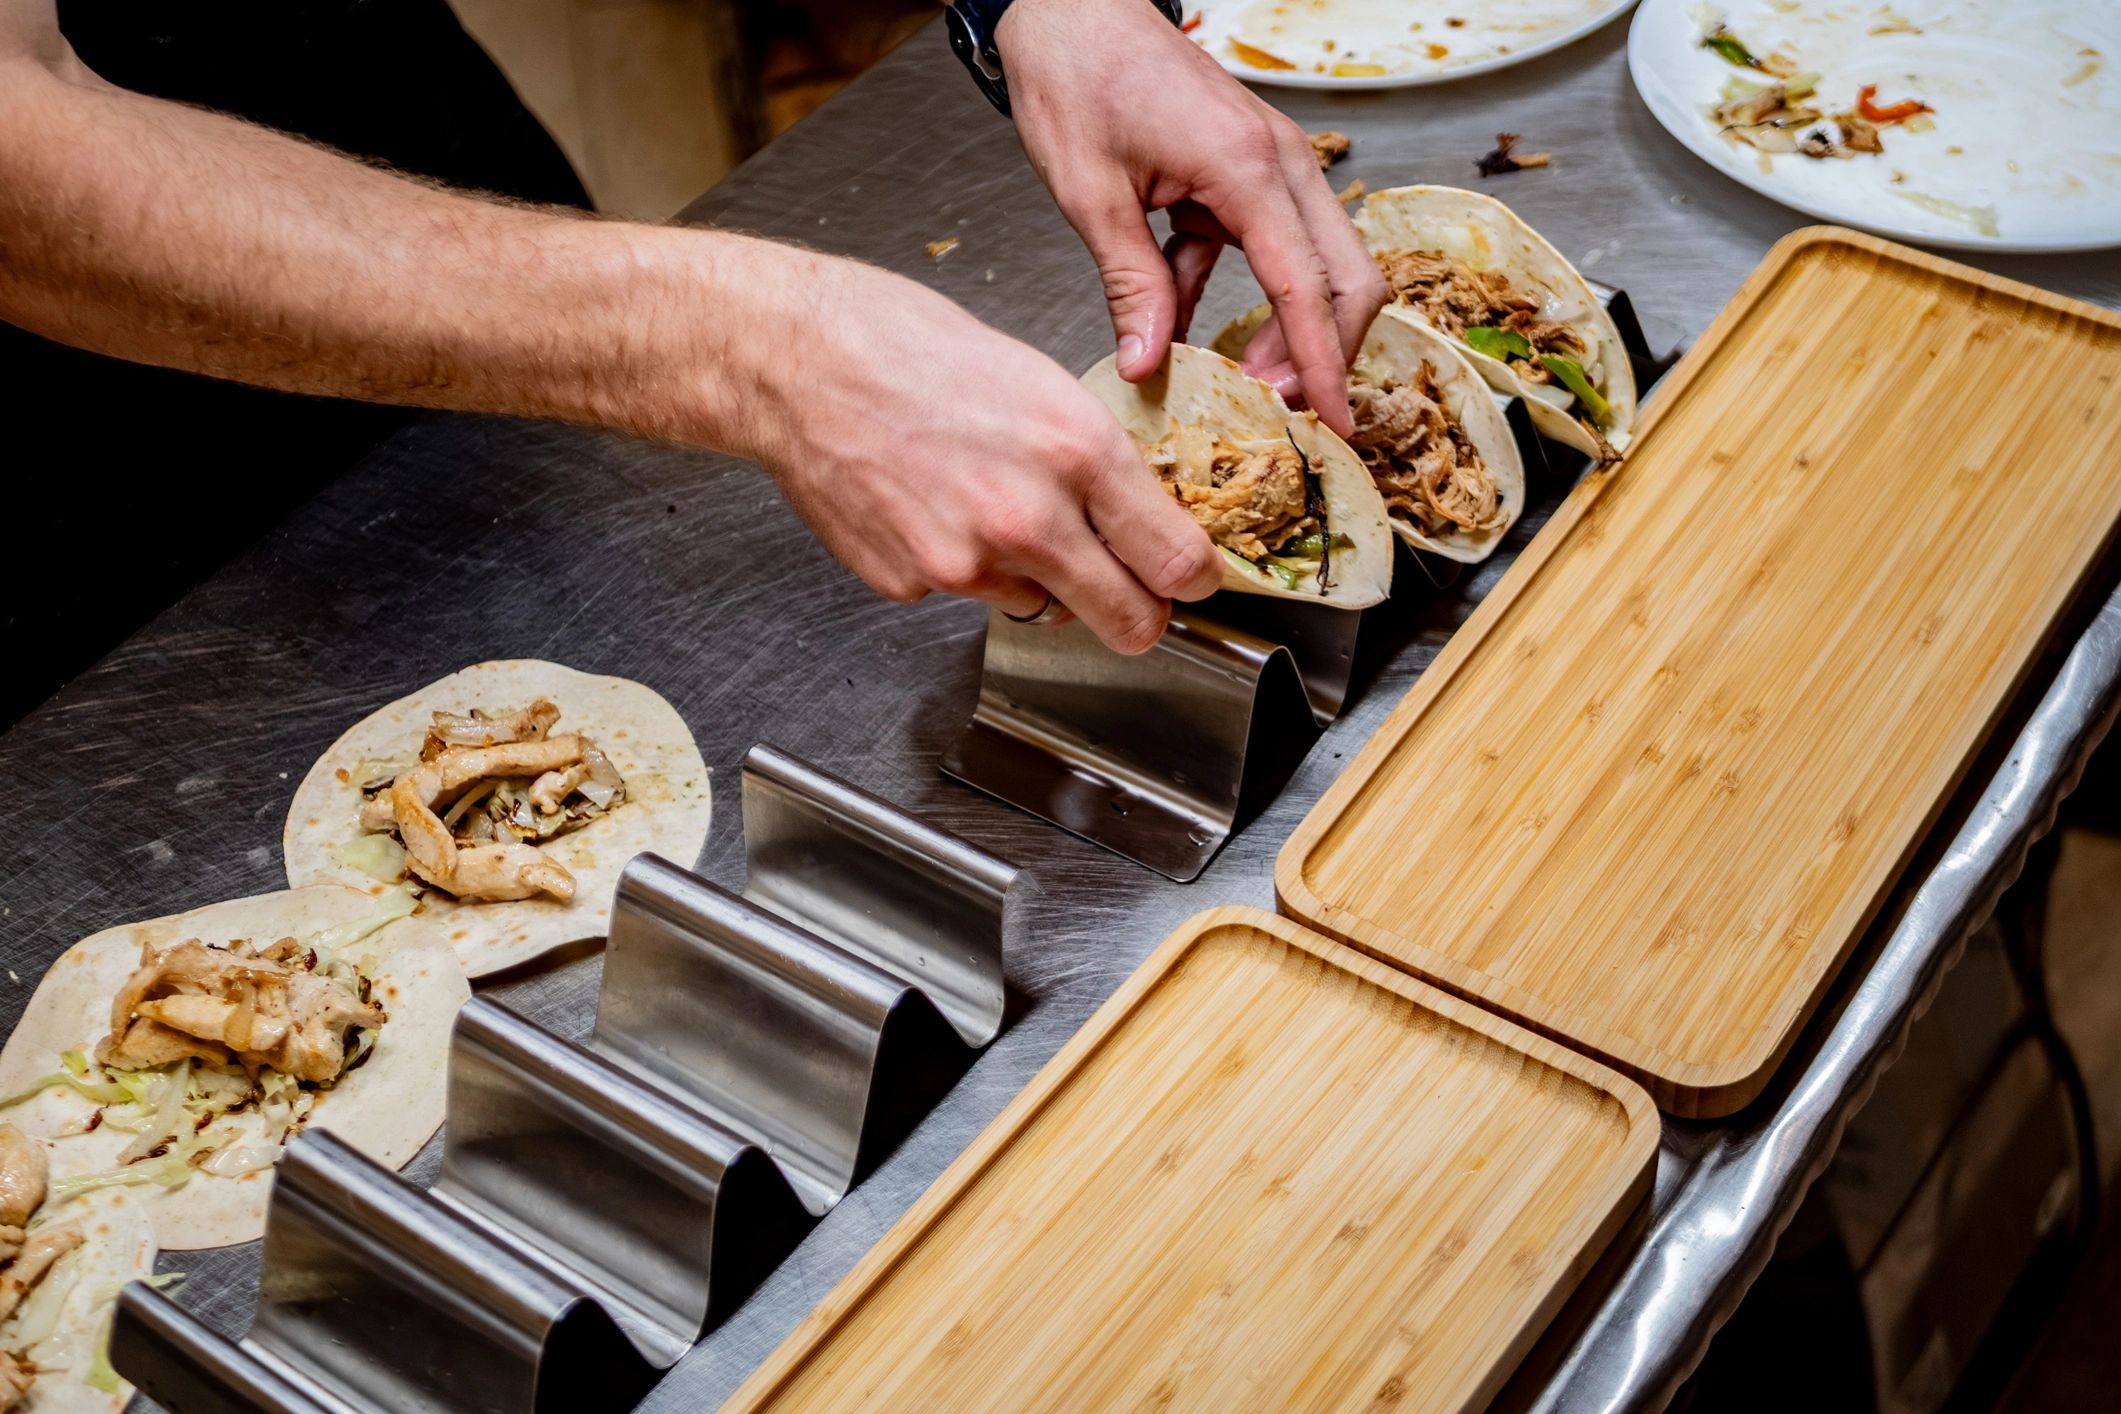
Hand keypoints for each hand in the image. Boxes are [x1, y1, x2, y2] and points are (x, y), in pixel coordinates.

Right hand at [727, 249, 1221, 652]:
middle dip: (1140, 615)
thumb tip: (1143, 518)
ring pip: (1043, 604)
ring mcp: (966, 563)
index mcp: (1077, 452)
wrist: (798, 362)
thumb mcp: (1040, 382)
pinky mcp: (912, 585)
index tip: (1194, 578)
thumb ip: (1097, 461)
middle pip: (1130, 622)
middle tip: (1132, 595)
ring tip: (989, 503)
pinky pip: (969, 594)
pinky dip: (964, 565)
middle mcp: (1028, 518)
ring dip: (1037, 576)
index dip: (1196, 578)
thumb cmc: (910, 348)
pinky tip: (934, 506)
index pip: (1176, 560)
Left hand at [997, 0, 1385, 435]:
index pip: (1307, 288)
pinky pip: (1270, 248)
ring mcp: (1272, 165)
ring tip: (1244, 380)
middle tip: (1283, 410)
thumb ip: (1131, 286)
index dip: (1322, 366)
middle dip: (1327, 352)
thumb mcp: (1092, 196)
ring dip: (1292, 328)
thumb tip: (1150, 367)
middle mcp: (1279, 163)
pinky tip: (1191, 324)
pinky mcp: (1251, 171)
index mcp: (1247, 168)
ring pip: (1321, 265)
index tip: (1333, 426)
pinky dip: (1243, 294)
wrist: (1071, 9)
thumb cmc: (1078, 78)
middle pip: (1347, 278)